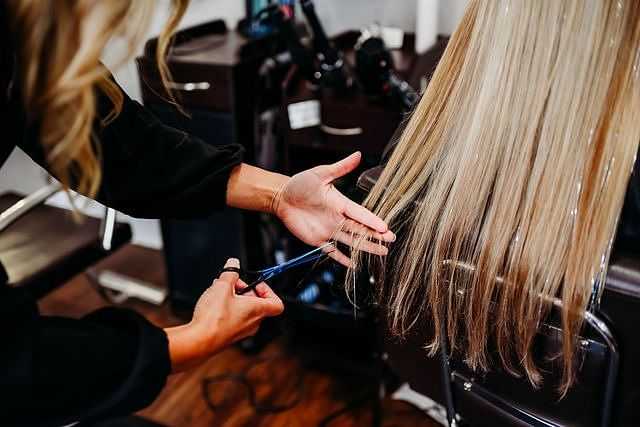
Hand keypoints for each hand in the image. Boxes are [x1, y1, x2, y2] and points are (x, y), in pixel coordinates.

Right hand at [166, 258, 283, 371]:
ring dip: (234, 298)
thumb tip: (233, 264)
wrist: (200, 340)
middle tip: (233, 283)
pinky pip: (234, 318)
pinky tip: (213, 302)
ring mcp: (241, 330)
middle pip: (257, 303)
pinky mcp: (229, 334)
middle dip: (245, 289)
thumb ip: (230, 273)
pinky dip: (227, 308)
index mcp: (258, 310)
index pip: (277, 304)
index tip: (256, 283)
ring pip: (244, 310)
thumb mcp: (222, 286)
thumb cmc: (215, 318)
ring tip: (220, 290)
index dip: (268, 290)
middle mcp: (253, 322)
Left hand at [274, 152, 395, 266]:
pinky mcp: (318, 240)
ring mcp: (329, 230)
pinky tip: (353, 264)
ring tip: (382, 252)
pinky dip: (341, 258)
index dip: (372, 221)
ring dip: (366, 247)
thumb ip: (340, 168)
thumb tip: (358, 155)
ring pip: (351, 241)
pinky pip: (332, 251)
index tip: (385, 227)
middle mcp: (338, 218)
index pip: (360, 214)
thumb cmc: (300, 183)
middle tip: (391, 240)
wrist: (281, 197)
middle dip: (376, 236)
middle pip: (360, 229)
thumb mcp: (320, 174)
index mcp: (340, 203)